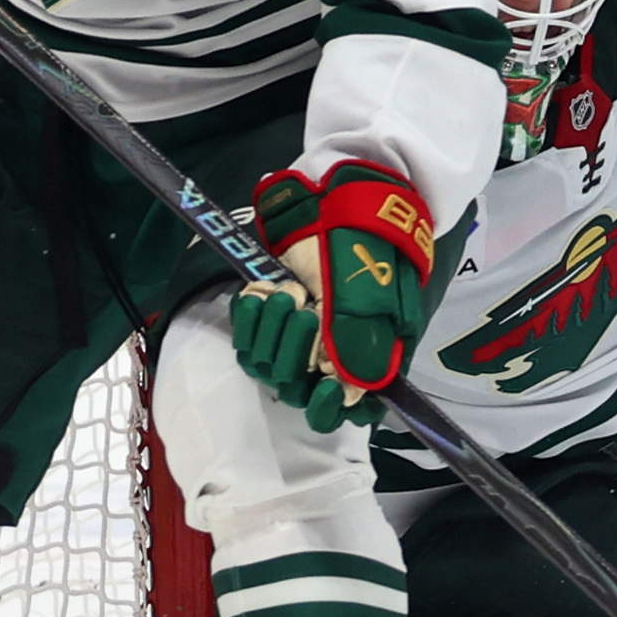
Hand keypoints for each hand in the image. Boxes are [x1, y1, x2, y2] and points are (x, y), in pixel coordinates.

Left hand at [234, 161, 438, 428]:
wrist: (340, 207)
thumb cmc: (364, 254)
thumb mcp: (371, 300)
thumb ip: (361, 347)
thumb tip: (350, 390)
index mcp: (363, 359)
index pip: (345, 409)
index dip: (330, 408)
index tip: (324, 387)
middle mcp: (327, 357)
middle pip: (297, 387)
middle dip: (296, 351)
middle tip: (307, 310)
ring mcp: (294, 339)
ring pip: (267, 367)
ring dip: (273, 330)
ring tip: (288, 293)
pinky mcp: (266, 320)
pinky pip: (244, 342)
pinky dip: (249, 319)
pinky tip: (259, 294)